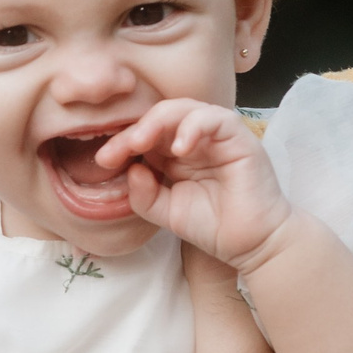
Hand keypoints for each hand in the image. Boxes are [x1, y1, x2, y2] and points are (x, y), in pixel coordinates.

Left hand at [95, 98, 294, 269]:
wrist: (250, 243)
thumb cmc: (212, 225)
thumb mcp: (164, 211)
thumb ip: (143, 193)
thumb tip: (130, 169)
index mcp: (175, 151)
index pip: (145, 134)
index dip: (122, 142)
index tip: (102, 160)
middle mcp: (195, 138)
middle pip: (159, 116)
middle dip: (133, 130)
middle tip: (114, 152)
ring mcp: (216, 135)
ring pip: (184, 108)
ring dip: (156, 122)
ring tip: (140, 143)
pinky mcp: (239, 137)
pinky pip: (214, 118)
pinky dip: (193, 126)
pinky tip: (179, 148)